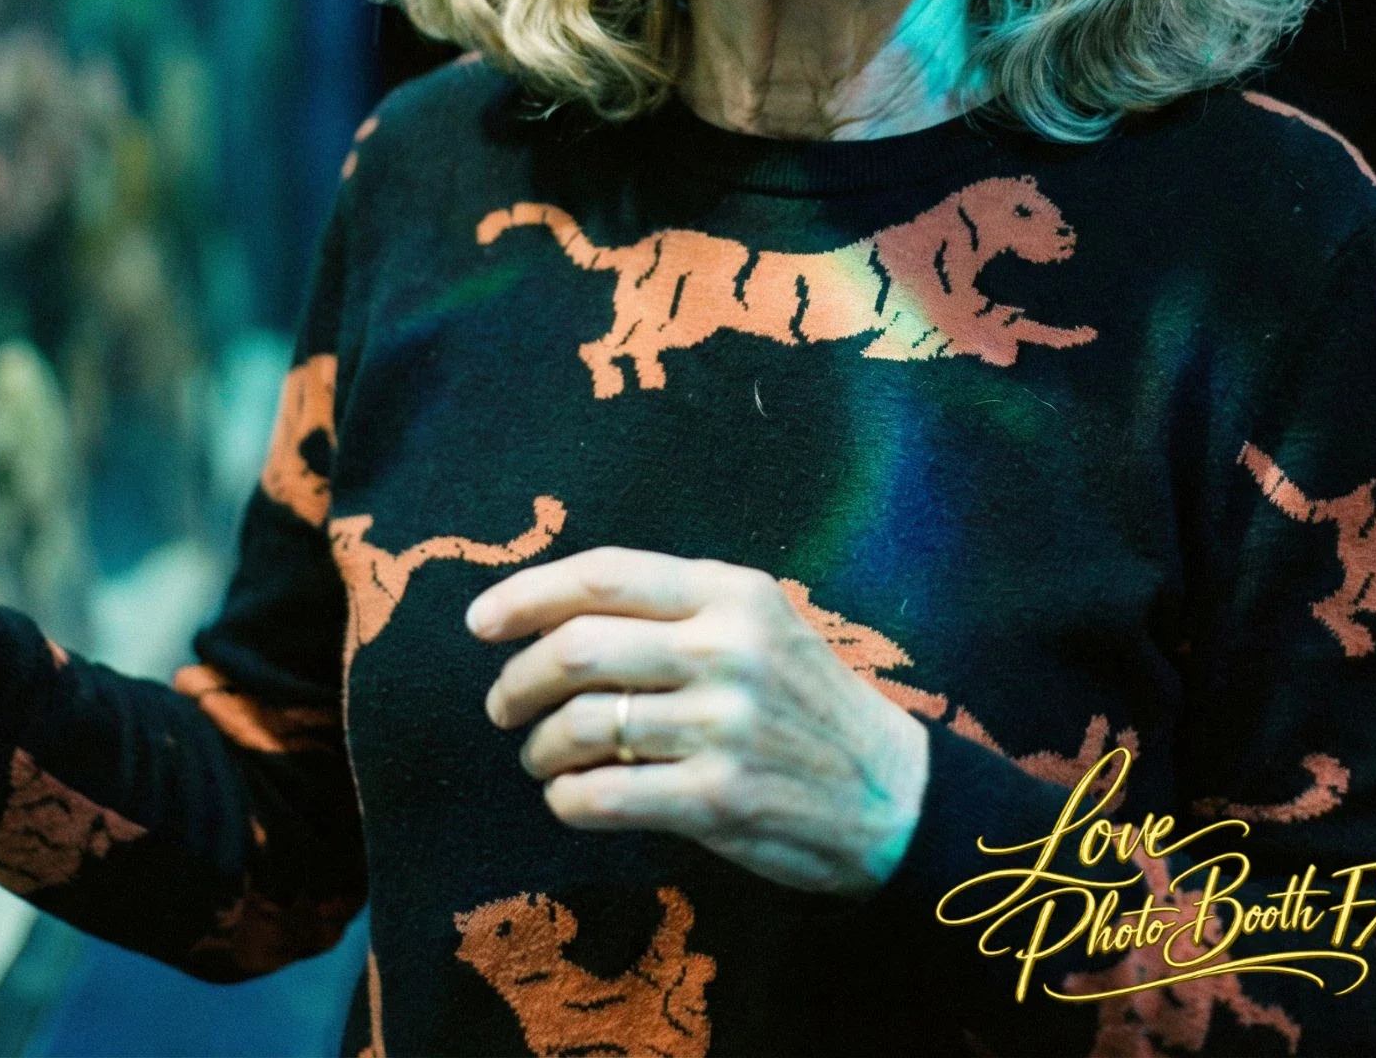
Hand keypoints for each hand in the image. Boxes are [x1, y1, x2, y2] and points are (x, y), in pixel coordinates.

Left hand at [467, 548, 928, 896]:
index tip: (480, 621)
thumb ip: (675, 609)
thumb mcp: (760, 623)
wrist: (896, 796)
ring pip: (581, 725)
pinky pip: (602, 795)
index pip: (603, 576)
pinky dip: (566, 798)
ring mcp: (724, 725)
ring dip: (540, 747)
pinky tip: (571, 798)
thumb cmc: (807, 703)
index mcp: (732, 592)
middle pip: (576, 650)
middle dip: (517, 680)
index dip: (526, 594)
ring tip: (542, 758)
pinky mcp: (719, 799)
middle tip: (503, 705)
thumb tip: (554, 615)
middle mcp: (726, 649)